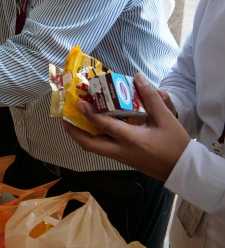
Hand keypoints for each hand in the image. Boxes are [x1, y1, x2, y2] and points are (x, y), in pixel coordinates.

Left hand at [61, 73, 190, 181]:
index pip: (106, 126)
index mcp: (132, 140)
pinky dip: (92, 138)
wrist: (183, 170)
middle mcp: (121, 151)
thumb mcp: (166, 119)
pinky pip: (101, 149)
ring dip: (80, 135)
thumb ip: (151, 98)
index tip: (80, 103)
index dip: (91, 114)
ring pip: (93, 148)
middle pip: (89, 145)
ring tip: (71, 121)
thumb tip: (138, 78)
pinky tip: (91, 128)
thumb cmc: (176, 145)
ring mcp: (120, 157)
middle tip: (64, 117)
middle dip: (73, 131)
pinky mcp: (122, 159)